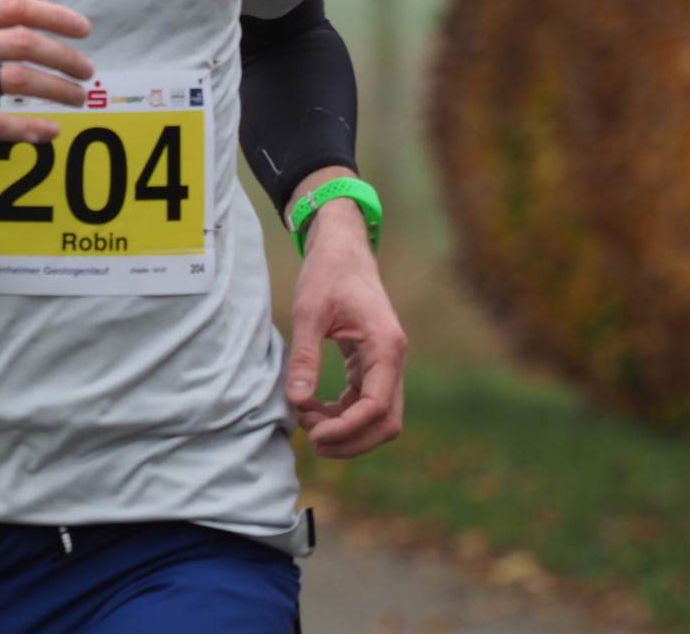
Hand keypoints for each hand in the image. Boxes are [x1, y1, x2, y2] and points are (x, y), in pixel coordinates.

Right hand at [0, 0, 92, 154]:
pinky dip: (28, 127)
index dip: (56, 16)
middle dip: (64, 56)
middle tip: (86, 70)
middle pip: (23, 44)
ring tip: (76, 98)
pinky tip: (50, 131)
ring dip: (56, 90)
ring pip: (16, 81)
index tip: (84, 29)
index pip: (15, 8)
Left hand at [285, 190, 405, 457]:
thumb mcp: (309, 312)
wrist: (343, 248)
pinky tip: (314, 410)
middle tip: (312, 441)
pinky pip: (366, 402)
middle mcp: (393, 358)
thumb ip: (305, 356)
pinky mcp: (373, 363)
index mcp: (386, 346)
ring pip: (379, 417)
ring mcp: (386, 362)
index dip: (347, 428)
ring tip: (308, 424)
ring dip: (347, 430)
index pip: (376, 406)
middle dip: (352, 440)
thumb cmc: (328, 273)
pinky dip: (343, 414)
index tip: (314, 434)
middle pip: (386, 422)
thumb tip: (296, 401)